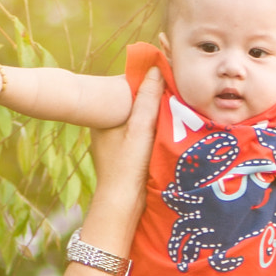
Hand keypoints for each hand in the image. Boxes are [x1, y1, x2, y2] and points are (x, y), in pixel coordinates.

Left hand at [83, 66, 161, 255]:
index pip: (125, 89)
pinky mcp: (124, 156)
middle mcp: (105, 126)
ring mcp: (114, 142)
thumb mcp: (140, 129)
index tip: (165, 79)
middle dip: (151, 99)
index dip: (145, 82)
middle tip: (173, 95)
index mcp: (102, 116)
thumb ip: (147, 100)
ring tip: (174, 112)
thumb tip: (155, 69)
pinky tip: (166, 133)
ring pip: (137, 119)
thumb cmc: (128, 167)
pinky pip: (140, 135)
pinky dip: (152, 132)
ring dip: (154, 116)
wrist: (122, 206)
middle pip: (132, 104)